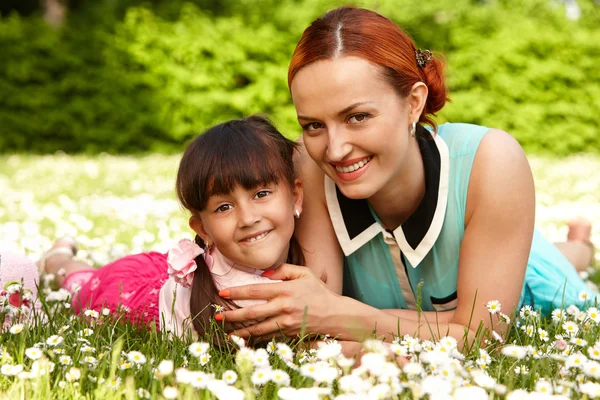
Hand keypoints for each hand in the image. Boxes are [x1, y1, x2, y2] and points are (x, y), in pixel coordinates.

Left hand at [217, 264, 338, 339]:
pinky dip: (255, 340)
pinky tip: (245, 341)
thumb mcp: (304, 273)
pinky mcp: (289, 333)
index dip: (237, 292)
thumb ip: (284, 269)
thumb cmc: (318, 291)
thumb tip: (264, 273)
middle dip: (233, 315)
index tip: (223, 294)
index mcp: (285, 290)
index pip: (255, 290)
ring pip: (258, 328)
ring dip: (241, 332)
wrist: (335, 314)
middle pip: (252, 312)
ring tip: (227, 333)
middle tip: (218, 317)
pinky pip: (269, 337)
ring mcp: (286, 322)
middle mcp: (283, 307)